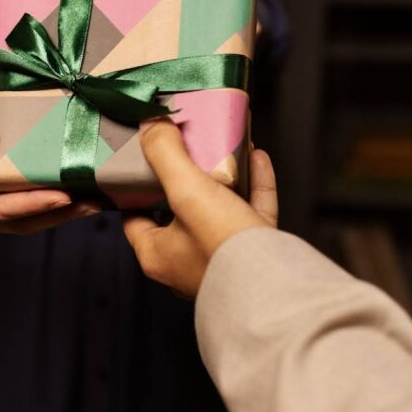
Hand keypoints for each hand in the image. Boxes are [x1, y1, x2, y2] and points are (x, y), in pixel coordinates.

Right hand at [0, 107, 101, 233]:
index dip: (31, 205)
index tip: (62, 196)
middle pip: (20, 221)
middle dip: (57, 214)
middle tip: (92, 203)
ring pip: (30, 218)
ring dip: (63, 212)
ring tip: (96, 201)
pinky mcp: (2, 197)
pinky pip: (31, 203)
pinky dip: (56, 199)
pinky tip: (81, 190)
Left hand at [122, 118, 277, 297]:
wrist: (277, 286)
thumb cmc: (224, 249)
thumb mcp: (186, 191)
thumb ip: (165, 155)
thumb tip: (150, 125)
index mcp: (158, 255)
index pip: (134, 217)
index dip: (136, 189)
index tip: (141, 162)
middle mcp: (186, 260)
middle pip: (180, 208)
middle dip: (187, 175)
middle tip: (189, 146)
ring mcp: (222, 258)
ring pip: (219, 208)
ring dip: (224, 175)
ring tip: (225, 144)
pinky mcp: (254, 254)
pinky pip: (252, 212)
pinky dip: (254, 184)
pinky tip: (256, 158)